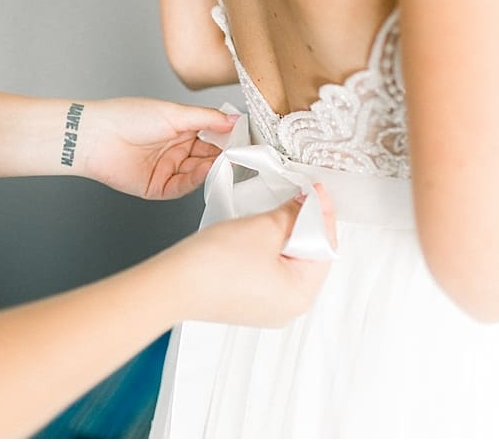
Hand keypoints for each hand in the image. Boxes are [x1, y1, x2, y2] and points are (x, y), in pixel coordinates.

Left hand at [77, 98, 237, 198]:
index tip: (247, 138)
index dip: (229, 138)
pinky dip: (196, 180)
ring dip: (213, 168)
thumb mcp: (174, 112)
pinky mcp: (158, 187)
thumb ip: (207, 118)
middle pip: (209, 156)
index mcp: (180, 128)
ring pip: (199, 172)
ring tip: (227, 162)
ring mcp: (167, 169)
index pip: (213, 135)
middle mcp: (176, 149)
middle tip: (243, 154)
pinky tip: (206, 171)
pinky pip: (183, 187)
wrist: (95, 136)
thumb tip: (235, 119)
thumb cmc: (127, 116)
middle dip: (225, 155)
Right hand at [171, 185, 336, 327]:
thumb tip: (305, 204)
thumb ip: (291, 213)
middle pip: (308, 256)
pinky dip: (267, 251)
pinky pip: (268, 272)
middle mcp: (289, 308)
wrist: (174, 285)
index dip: (321, 212)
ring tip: (273, 214)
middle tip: (296, 197)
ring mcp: (268, 309)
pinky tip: (255, 236)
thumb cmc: (214, 265)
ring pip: (287, 263)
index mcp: (301, 294)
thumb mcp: (263, 227)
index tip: (315, 190)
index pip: (324, 245)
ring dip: (283, 236)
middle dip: (302, 224)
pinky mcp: (248, 303)